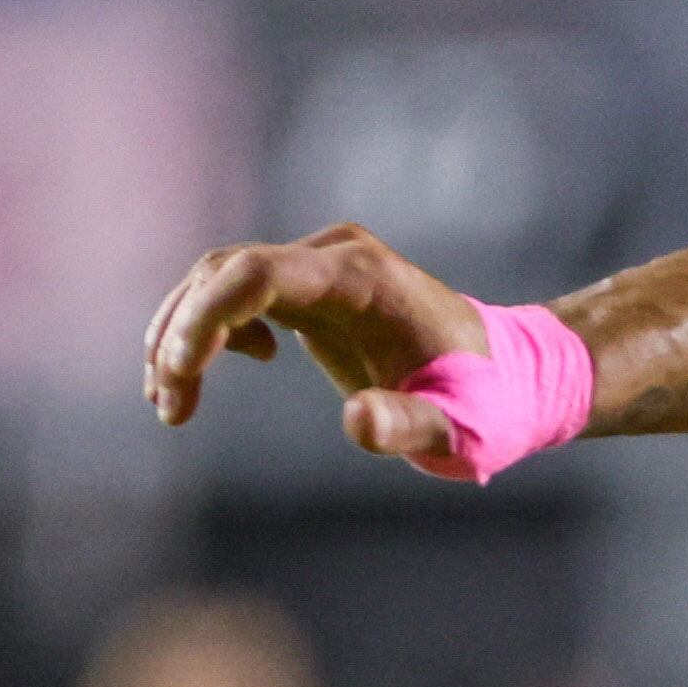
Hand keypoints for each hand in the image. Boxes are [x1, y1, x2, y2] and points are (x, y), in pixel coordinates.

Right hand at [143, 223, 487, 464]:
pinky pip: (241, 292)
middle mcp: (337, 257)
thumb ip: (409, 425)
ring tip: (173, 404)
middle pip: (224, 273)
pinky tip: (248, 362)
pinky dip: (215, 330)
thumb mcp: (459, 428)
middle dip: (181, 336)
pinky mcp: (316, 287)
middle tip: (170, 408)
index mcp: (364, 280)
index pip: (257, 272)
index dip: (205, 316)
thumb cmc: (491, 405)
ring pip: (222, 280)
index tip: (178, 373)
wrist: (517, 377)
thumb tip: (357, 420)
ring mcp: (325, 266)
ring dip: (185, 335)